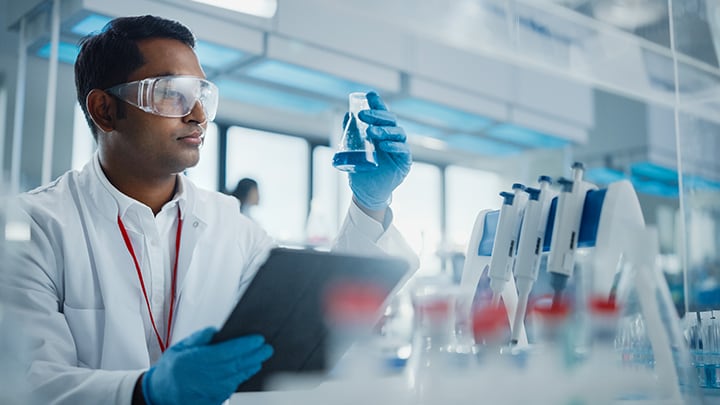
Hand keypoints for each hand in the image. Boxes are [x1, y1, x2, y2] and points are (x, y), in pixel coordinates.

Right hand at [142, 327, 272, 404]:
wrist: (159, 395)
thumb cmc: (170, 370)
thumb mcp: (180, 347)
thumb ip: (199, 338)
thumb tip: (216, 330)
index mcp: (198, 361)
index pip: (229, 351)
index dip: (246, 345)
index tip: (258, 339)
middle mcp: (207, 376)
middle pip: (238, 364)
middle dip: (255, 355)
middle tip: (267, 347)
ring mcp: (212, 389)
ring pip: (238, 376)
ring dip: (252, 366)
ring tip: (262, 357)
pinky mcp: (214, 399)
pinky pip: (233, 387)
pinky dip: (243, 377)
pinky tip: (249, 369)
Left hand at [348, 91, 411, 210]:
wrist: (366, 192)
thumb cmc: (361, 169)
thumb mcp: (353, 150)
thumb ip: (351, 133)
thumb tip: (347, 115)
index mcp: (381, 131)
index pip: (381, 114)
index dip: (377, 103)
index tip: (370, 94)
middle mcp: (392, 137)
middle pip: (390, 120)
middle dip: (377, 115)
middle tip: (363, 115)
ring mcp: (399, 148)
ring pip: (398, 133)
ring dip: (384, 130)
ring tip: (371, 132)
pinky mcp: (405, 161)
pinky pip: (403, 149)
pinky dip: (394, 146)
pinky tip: (384, 145)